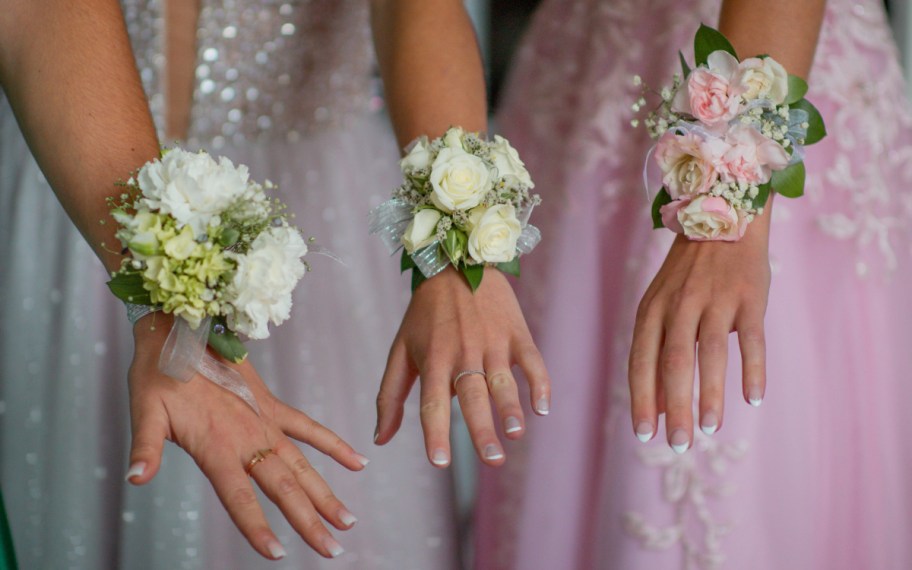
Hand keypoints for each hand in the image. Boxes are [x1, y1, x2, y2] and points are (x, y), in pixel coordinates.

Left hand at [125, 314, 367, 559]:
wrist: (181, 329)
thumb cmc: (158, 372)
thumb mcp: (144, 409)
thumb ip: (145, 447)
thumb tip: (135, 480)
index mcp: (216, 445)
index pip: (240, 497)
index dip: (259, 527)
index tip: (278, 554)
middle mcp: (248, 436)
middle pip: (283, 487)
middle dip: (309, 522)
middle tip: (332, 550)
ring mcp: (265, 420)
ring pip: (302, 465)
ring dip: (326, 494)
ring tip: (348, 521)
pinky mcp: (271, 405)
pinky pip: (308, 428)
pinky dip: (333, 445)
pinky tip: (358, 462)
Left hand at [374, 266, 549, 466]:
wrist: (456, 263)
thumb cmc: (425, 315)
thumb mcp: (401, 350)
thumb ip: (390, 395)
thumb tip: (380, 439)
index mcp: (433, 360)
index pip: (433, 403)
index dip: (436, 433)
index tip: (440, 462)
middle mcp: (463, 353)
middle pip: (472, 397)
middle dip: (482, 429)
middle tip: (492, 461)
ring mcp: (492, 342)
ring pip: (503, 380)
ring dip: (510, 408)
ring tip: (515, 434)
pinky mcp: (516, 332)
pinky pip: (531, 360)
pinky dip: (539, 382)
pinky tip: (543, 407)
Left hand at [628, 225, 770, 451]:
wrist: (723, 216)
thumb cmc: (688, 276)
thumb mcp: (662, 307)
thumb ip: (657, 355)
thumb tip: (657, 410)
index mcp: (652, 310)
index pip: (641, 362)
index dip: (642, 399)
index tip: (645, 435)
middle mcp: (679, 305)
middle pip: (672, 363)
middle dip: (674, 407)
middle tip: (678, 445)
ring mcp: (715, 299)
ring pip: (709, 353)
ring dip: (709, 394)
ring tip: (710, 429)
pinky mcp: (749, 297)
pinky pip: (751, 338)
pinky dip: (752, 369)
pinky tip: (753, 398)